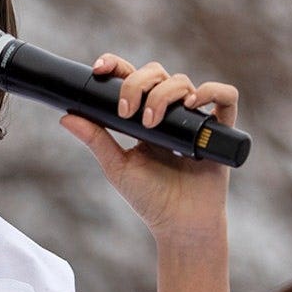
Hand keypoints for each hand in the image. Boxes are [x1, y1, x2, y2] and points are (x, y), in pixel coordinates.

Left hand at [59, 53, 238, 237]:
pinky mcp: (219, 130)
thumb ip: (96, 140)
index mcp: (143, 116)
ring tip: (151, 125)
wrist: (180, 225)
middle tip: (128, 113)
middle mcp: (170, 112)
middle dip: (137, 84)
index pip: (131, 78)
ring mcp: (195, 119)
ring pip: (182, 82)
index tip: (99, 69)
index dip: (116, 65)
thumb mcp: (117, 167)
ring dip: (163, 95)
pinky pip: (226, 97)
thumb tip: (66, 117)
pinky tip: (193, 105)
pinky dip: (212, 92)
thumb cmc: (150, 198)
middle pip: (156, 73)